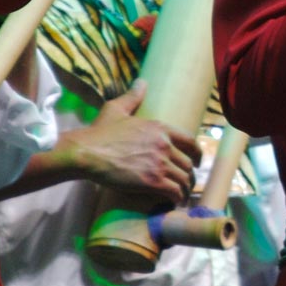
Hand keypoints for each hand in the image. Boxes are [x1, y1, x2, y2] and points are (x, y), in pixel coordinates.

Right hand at [57, 80, 201, 202]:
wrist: (87, 152)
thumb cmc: (99, 132)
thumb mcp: (117, 109)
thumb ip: (133, 97)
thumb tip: (142, 82)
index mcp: (160, 128)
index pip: (190, 141)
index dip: (198, 153)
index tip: (198, 161)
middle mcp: (164, 145)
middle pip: (188, 163)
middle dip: (189, 175)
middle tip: (186, 183)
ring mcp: (159, 163)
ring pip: (184, 179)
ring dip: (184, 189)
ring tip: (181, 195)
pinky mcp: (152, 181)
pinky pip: (174, 192)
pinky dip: (177, 198)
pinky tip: (173, 202)